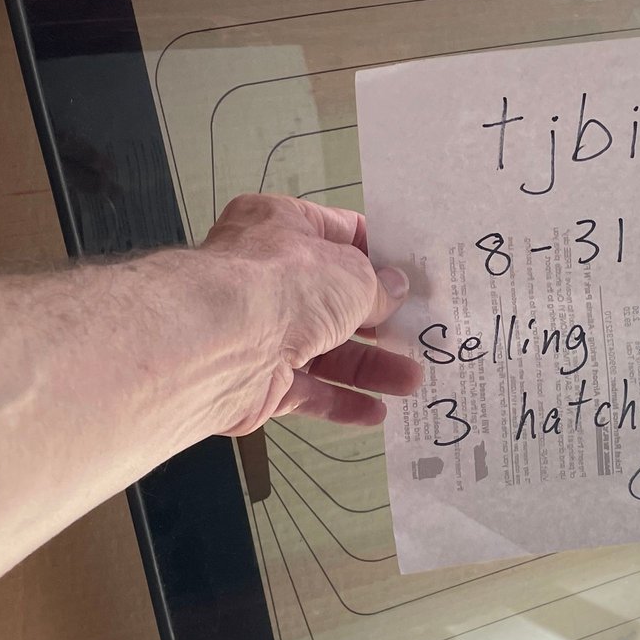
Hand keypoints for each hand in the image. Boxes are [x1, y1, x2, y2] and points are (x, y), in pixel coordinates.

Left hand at [199, 194, 420, 433]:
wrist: (219, 342)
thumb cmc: (287, 283)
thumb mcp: (350, 275)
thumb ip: (377, 287)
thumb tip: (395, 290)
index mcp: (281, 226)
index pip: (338, 233)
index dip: (379, 255)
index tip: (414, 277)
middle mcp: (267, 275)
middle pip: (334, 299)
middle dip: (379, 320)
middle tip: (420, 333)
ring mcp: (261, 329)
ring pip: (325, 349)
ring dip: (370, 366)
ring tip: (413, 381)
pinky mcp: (258, 379)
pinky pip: (307, 391)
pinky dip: (341, 401)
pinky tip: (377, 413)